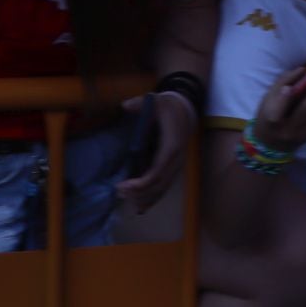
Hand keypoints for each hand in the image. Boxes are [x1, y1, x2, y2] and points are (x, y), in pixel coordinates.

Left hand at [116, 90, 194, 213]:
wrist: (186, 110)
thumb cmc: (169, 106)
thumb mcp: (156, 101)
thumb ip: (140, 104)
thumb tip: (125, 106)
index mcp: (171, 146)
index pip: (158, 171)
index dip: (142, 183)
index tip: (124, 185)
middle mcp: (176, 160)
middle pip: (159, 184)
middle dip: (139, 193)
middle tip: (119, 192)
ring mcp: (176, 165)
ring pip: (162, 189)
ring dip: (145, 198)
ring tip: (126, 200)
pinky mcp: (174, 168)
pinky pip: (164, 187)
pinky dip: (153, 197)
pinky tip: (141, 205)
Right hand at [251, 66, 305, 154]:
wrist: (273, 144)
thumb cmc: (267, 117)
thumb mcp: (266, 101)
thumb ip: (281, 84)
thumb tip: (302, 70)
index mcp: (271, 121)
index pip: (275, 113)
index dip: (282, 101)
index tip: (288, 88)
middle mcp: (288, 130)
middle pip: (304, 111)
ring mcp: (303, 133)